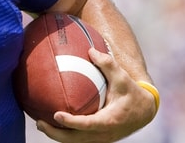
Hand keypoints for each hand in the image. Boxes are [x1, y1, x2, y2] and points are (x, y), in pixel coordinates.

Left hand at [36, 48, 156, 142]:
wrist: (145, 111)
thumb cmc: (131, 92)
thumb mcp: (122, 77)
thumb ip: (107, 64)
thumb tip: (90, 51)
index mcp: (109, 120)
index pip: (87, 125)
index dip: (71, 122)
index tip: (56, 115)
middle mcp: (104, 133)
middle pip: (76, 140)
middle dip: (56, 134)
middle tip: (40, 122)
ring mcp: (101, 138)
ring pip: (75, 142)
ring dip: (57, 136)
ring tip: (41, 123)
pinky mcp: (98, 138)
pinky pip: (78, 140)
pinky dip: (65, 134)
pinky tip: (53, 123)